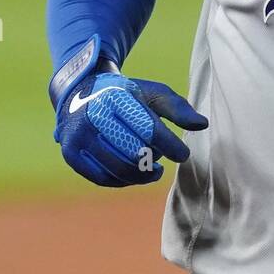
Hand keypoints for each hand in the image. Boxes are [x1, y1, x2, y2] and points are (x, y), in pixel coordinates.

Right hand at [54, 71, 207, 186]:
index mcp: (116, 97)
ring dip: (141, 175)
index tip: (183, 154)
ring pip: (119, 169)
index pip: (148, 128)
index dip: (170, 145)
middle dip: (153, 162)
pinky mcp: (71, 154)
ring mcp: (78, 136)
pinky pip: (103, 178)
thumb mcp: (152, 93)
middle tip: (162, 164)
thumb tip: (202, 125)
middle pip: (133, 152)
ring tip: (153, 171)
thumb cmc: (125, 96)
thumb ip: (177, 108)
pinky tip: (135, 175)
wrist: (80, 94)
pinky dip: (123, 180)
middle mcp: (94, 116)